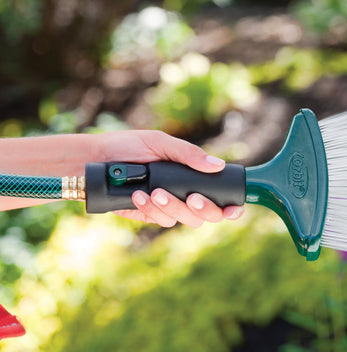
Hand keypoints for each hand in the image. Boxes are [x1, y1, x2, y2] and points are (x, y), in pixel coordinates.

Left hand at [97, 130, 243, 226]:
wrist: (97, 160)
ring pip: (185, 220)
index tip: (233, 209)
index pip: (221, 196)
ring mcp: (169, 207)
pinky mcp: (150, 215)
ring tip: (154, 191)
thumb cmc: (130, 146)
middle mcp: (186, 194)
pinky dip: (151, 209)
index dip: (232, 207)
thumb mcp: (161, 143)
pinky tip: (138, 195)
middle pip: (208, 215)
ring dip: (173, 207)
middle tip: (192, 197)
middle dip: (204, 209)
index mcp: (194, 176)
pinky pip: (161, 220)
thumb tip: (218, 165)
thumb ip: (189, 155)